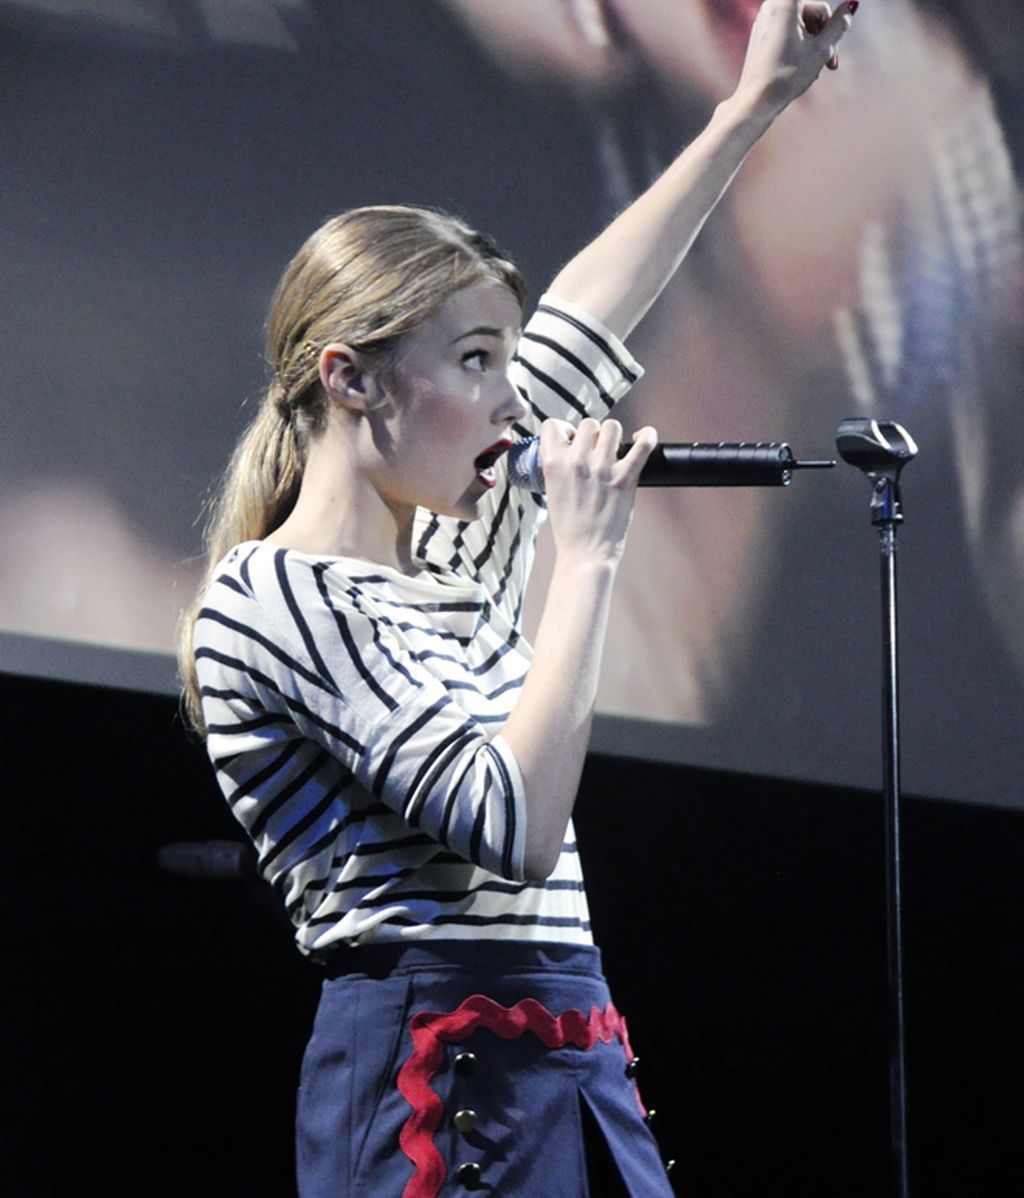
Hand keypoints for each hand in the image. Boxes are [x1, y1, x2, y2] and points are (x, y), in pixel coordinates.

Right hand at [539, 417, 657, 568]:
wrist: (585, 553)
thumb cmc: (569, 528)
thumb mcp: (551, 492)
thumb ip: (559, 467)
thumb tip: (571, 450)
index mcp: (553, 464)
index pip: (552, 425)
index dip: (564, 430)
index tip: (571, 440)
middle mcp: (577, 461)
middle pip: (588, 424)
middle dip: (592, 435)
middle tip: (595, 450)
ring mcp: (603, 468)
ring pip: (611, 427)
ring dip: (613, 436)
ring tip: (614, 449)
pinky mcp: (625, 477)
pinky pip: (643, 444)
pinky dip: (647, 436)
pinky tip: (643, 438)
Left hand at [735, 0, 857, 114]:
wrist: (756, 101)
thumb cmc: (788, 76)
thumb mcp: (822, 49)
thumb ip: (839, 25)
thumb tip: (852, 4)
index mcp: (786, 2)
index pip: (820, 7)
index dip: (828, 24)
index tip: (836, 19)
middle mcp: (771, 5)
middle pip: (811, 14)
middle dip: (824, 37)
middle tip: (831, 63)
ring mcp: (764, 20)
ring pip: (801, 25)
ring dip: (813, 44)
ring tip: (816, 70)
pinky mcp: (760, 35)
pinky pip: (787, 33)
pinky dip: (799, 47)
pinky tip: (802, 68)